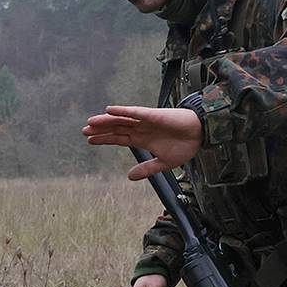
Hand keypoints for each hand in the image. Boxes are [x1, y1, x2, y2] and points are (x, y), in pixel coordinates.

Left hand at [83, 105, 201, 178]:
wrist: (202, 135)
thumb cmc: (185, 145)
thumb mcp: (163, 163)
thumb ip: (146, 169)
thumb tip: (129, 177)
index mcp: (142, 139)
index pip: (119, 138)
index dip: (104, 139)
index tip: (90, 140)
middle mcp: (141, 129)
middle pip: (116, 128)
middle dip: (100, 130)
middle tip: (84, 131)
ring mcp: (146, 121)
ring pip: (121, 119)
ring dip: (106, 120)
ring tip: (90, 122)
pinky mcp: (154, 115)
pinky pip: (135, 112)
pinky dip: (122, 110)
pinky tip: (109, 110)